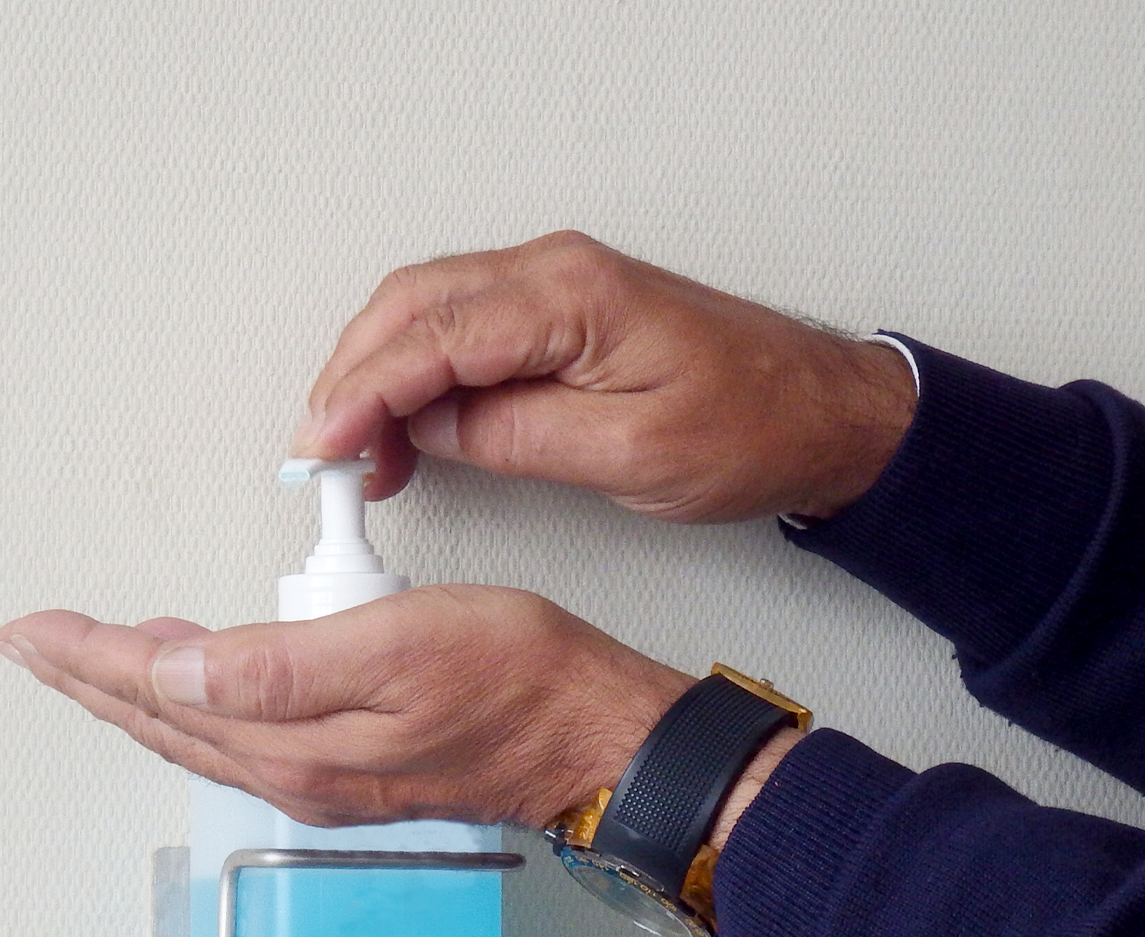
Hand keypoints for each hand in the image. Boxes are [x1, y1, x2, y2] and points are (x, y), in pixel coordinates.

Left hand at [0, 585, 696, 829]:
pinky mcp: (346, 770)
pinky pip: (234, 736)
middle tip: (29, 642)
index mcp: (289, 740)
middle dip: (86, 677)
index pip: (156, 689)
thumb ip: (277, 665)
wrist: (594, 742)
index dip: (86, 654)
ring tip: (84, 657)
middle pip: (159, 717)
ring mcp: (316, 777)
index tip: (32, 629)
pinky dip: (189, 703)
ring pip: (192, 729)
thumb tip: (176, 670)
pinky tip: (186, 679)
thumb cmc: (518, 681)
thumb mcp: (396, 646)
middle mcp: (290, 771)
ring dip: (130, 691)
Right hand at [295, 231, 916, 523]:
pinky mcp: (558, 313)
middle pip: (409, 305)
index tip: (321, 446)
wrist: (824, 412)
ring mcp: (554, 286)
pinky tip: (404, 431)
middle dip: (348, 379)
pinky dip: (413, 374)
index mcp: (570, 296)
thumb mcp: (627, 454)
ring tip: (357, 456)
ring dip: (375, 378)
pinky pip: (459, 327)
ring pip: (424, 312)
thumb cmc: (755, 427)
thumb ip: (515, 437)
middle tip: (319, 455)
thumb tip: (432, 433)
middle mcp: (555, 272)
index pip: (431, 335)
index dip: (361, 393)